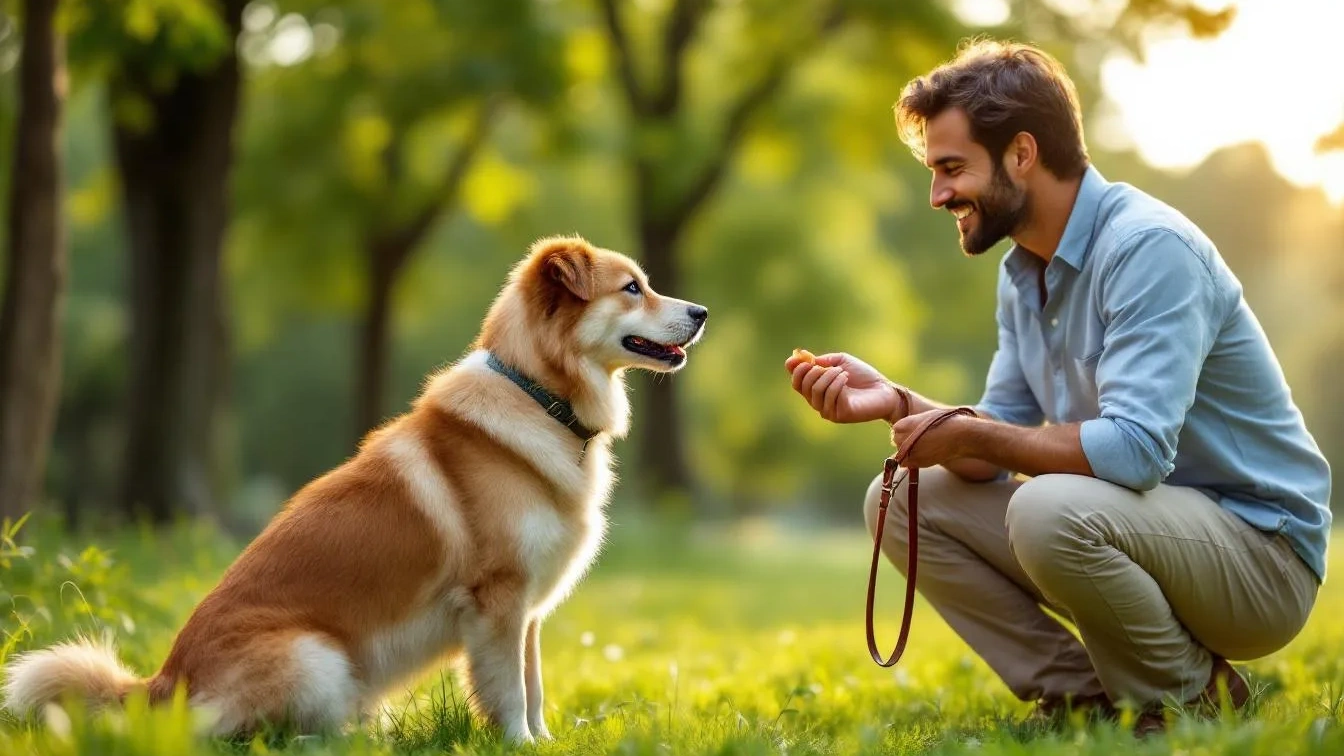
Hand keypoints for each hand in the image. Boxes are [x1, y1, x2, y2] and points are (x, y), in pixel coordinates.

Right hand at [784, 350, 904, 423]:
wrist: (884, 390)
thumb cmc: (864, 376)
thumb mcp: (841, 361)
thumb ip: (822, 361)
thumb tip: (797, 359)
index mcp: (817, 389)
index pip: (797, 383)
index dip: (796, 370)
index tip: (802, 360)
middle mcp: (819, 402)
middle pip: (802, 387)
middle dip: (813, 372)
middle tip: (830, 366)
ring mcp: (828, 410)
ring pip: (816, 391)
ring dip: (828, 376)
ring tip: (842, 372)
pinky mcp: (839, 415)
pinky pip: (830, 397)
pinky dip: (837, 383)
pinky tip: (847, 378)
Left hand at [890, 409, 969, 466]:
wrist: (959, 435)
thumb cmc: (945, 423)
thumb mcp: (924, 417)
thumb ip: (911, 424)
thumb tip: (901, 433)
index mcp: (904, 424)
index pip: (896, 429)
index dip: (904, 431)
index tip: (914, 431)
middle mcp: (903, 437)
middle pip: (897, 440)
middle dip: (905, 441)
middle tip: (920, 440)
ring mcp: (909, 451)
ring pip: (900, 452)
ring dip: (908, 451)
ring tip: (924, 447)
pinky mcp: (916, 462)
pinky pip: (905, 463)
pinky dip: (910, 461)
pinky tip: (923, 455)